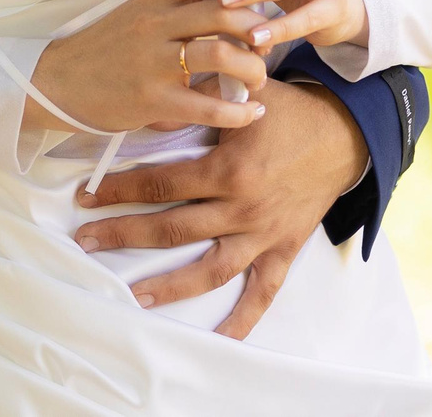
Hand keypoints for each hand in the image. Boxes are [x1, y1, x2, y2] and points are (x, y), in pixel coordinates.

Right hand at [25, 0, 276, 137]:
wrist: (58, 82)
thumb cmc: (104, 48)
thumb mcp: (137, 14)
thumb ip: (175, 2)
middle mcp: (156, 23)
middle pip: (223, 10)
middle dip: (258, 25)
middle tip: (269, 42)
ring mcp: (154, 61)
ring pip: (220, 53)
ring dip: (253, 67)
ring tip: (259, 79)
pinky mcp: (152, 99)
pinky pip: (206, 106)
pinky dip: (239, 112)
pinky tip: (253, 113)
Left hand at [71, 80, 364, 337]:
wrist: (345, 133)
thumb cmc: (289, 109)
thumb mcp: (244, 92)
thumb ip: (200, 94)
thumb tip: (153, 97)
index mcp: (228, 169)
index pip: (161, 182)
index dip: (120, 189)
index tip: (86, 195)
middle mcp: (242, 208)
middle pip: (173, 228)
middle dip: (124, 234)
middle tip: (86, 242)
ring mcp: (263, 233)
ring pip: (210, 269)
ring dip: (170, 286)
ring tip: (133, 297)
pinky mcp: (283, 248)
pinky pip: (263, 291)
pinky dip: (244, 319)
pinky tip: (221, 339)